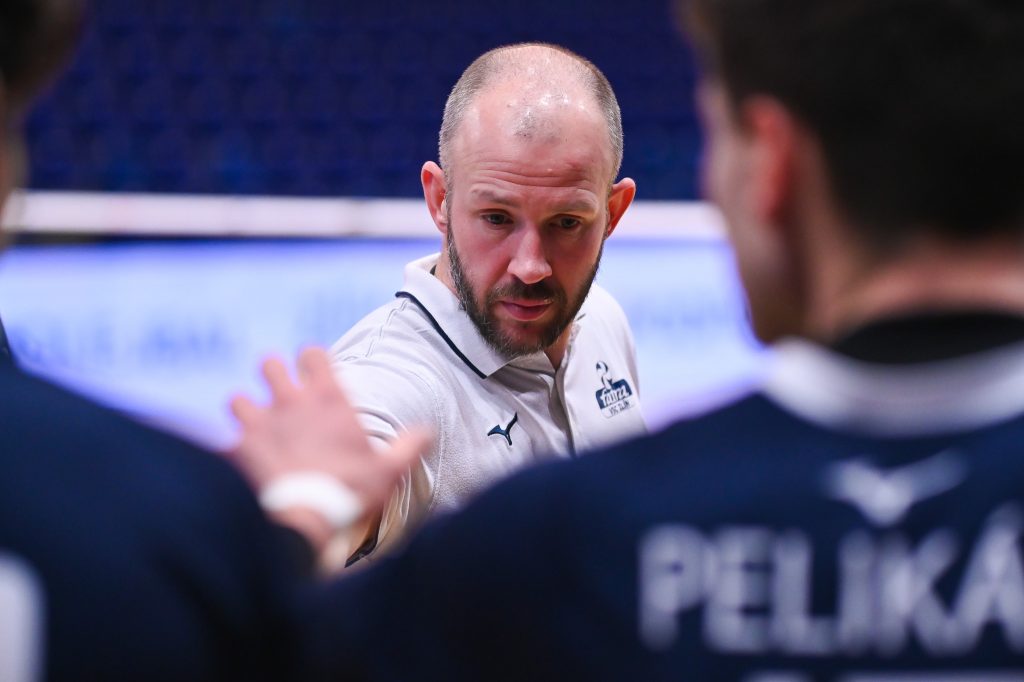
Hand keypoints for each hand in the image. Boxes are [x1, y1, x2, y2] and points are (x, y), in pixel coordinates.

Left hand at [229, 347, 430, 547]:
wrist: (305, 520)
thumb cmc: (350, 493)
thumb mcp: (389, 471)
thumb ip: (408, 446)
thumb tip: (427, 432)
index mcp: (328, 400)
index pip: (312, 354)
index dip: (312, 360)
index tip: (315, 374)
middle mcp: (291, 403)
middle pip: (270, 365)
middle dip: (273, 376)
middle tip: (282, 397)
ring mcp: (260, 423)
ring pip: (238, 398)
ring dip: (246, 411)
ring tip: (255, 428)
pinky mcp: (238, 449)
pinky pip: (223, 438)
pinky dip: (228, 446)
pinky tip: (235, 459)